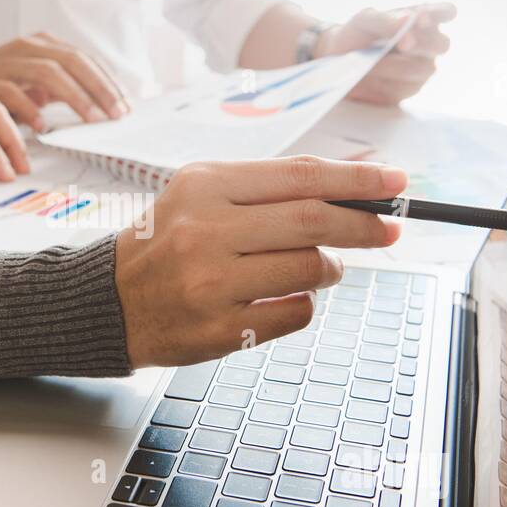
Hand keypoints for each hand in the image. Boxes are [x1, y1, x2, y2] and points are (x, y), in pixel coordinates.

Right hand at [0, 32, 130, 130]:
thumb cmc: (1, 85)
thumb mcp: (36, 81)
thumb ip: (65, 88)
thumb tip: (104, 105)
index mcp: (43, 44)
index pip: (84, 59)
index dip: (107, 82)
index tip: (124, 106)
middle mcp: (28, 47)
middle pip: (72, 61)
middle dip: (98, 88)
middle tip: (115, 114)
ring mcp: (8, 61)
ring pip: (49, 73)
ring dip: (75, 97)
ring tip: (91, 119)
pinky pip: (14, 93)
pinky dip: (32, 109)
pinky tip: (44, 126)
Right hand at [116, 156, 407, 367]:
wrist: (111, 299)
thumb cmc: (166, 242)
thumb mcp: (205, 194)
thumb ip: (273, 187)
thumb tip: (355, 179)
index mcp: (204, 185)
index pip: (299, 176)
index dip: (356, 180)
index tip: (395, 181)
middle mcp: (204, 231)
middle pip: (312, 221)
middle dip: (363, 226)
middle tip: (390, 229)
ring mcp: (211, 284)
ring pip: (310, 269)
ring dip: (331, 267)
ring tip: (321, 266)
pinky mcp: (218, 330)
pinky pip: (295, 312)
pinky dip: (305, 302)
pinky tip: (285, 295)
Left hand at [316, 3, 455, 104]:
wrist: (337, 60)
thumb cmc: (357, 34)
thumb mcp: (364, 20)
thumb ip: (385, 20)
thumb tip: (408, 20)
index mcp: (423, 18)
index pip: (446, 12)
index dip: (440, 14)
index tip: (423, 18)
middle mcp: (428, 44)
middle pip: (442, 44)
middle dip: (423, 43)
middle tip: (404, 43)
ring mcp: (422, 68)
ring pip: (423, 68)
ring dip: (396, 65)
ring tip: (372, 62)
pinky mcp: (408, 90)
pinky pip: (405, 88)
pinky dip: (385, 83)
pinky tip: (368, 78)